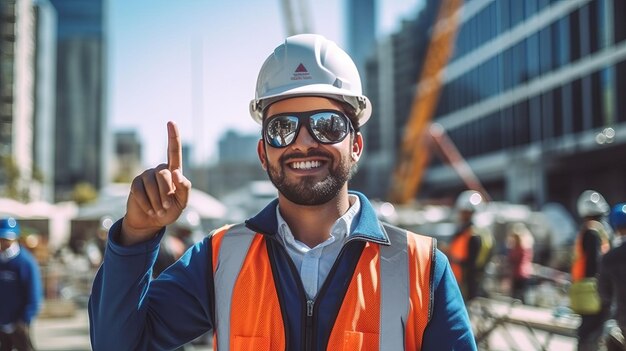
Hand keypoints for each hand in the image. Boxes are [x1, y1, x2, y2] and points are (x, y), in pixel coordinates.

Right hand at [120, 121, 191, 244]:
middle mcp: (159, 170)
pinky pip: (139, 191)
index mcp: (174, 172)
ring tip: (159, 210)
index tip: (171, 122)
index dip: (173, 136)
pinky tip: (150, 210)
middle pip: (163, 173)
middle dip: (166, 192)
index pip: (174, 152)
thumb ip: (184, 188)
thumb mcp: (182, 202)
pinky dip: (146, 203)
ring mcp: (146, 175)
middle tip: (166, 207)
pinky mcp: (135, 184)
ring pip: (151, 182)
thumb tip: (177, 173)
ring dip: (156, 200)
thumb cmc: (170, 210)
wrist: (151, 222)